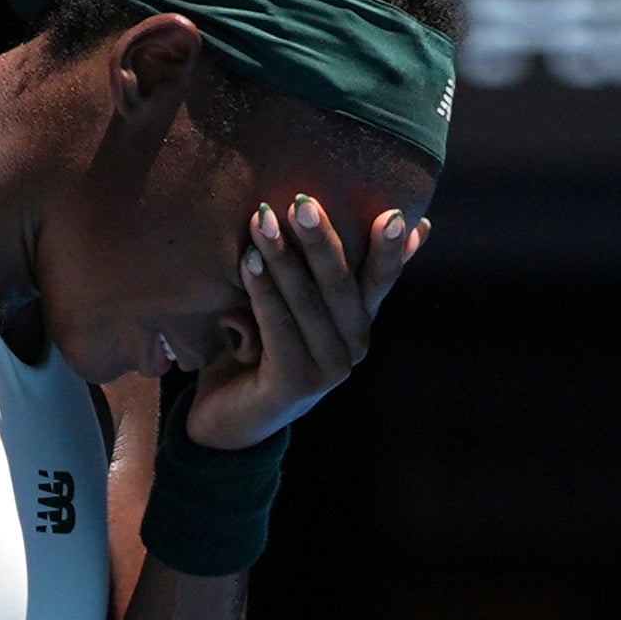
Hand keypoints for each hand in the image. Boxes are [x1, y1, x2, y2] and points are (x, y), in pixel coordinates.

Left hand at [184, 195, 427, 451]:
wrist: (228, 418)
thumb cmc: (261, 347)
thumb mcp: (295, 304)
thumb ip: (317, 271)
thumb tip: (351, 224)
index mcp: (359, 323)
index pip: (380, 279)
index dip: (390, 250)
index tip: (393, 214)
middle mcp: (354, 348)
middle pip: (342, 286)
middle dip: (322, 241)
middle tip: (302, 201)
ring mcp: (328, 371)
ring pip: (308, 305)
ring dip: (284, 259)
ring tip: (262, 220)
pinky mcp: (295, 386)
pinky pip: (279, 330)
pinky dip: (264, 293)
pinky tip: (248, 263)